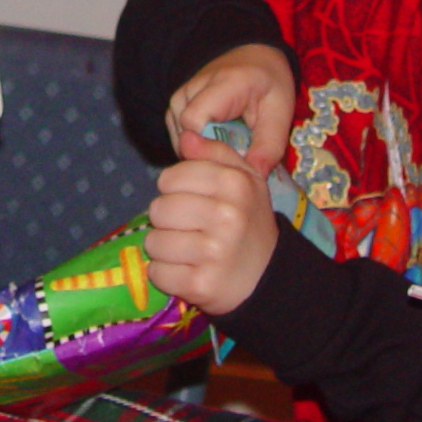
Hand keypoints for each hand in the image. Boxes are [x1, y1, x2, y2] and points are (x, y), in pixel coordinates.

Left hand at [142, 129, 278, 317]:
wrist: (268, 276)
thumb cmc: (248, 221)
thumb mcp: (244, 179)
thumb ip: (215, 152)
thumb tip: (185, 136)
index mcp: (235, 184)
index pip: (169, 178)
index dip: (174, 190)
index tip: (193, 201)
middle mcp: (226, 216)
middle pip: (158, 210)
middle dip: (168, 221)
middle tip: (190, 229)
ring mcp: (213, 253)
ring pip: (153, 242)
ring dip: (165, 249)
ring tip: (188, 251)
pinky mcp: (200, 285)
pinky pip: (157, 273)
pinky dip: (166, 275)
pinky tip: (187, 271)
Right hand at [165, 44, 294, 174]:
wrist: (250, 58)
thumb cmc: (267, 82)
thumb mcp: (280, 110)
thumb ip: (269, 145)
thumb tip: (256, 178)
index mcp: (219, 85)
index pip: (194, 122)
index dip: (212, 149)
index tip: (237, 159)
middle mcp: (188, 91)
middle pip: (187, 140)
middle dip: (212, 158)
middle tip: (240, 160)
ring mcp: (176, 102)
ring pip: (182, 145)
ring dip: (206, 155)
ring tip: (232, 149)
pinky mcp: (172, 114)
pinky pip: (181, 144)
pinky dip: (200, 151)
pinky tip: (219, 145)